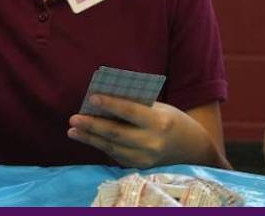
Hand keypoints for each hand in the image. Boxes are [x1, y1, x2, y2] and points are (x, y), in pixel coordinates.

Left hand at [69, 96, 205, 167]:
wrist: (191, 148)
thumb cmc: (173, 121)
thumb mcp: (160, 109)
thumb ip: (138, 107)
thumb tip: (107, 102)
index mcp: (159, 122)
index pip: (130, 112)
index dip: (110, 104)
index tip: (92, 98)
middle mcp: (151, 142)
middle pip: (116, 133)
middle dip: (92, 126)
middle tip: (73, 118)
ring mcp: (144, 158)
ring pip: (111, 147)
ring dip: (90, 138)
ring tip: (73, 130)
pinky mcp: (138, 167)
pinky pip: (115, 155)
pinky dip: (101, 146)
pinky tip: (89, 138)